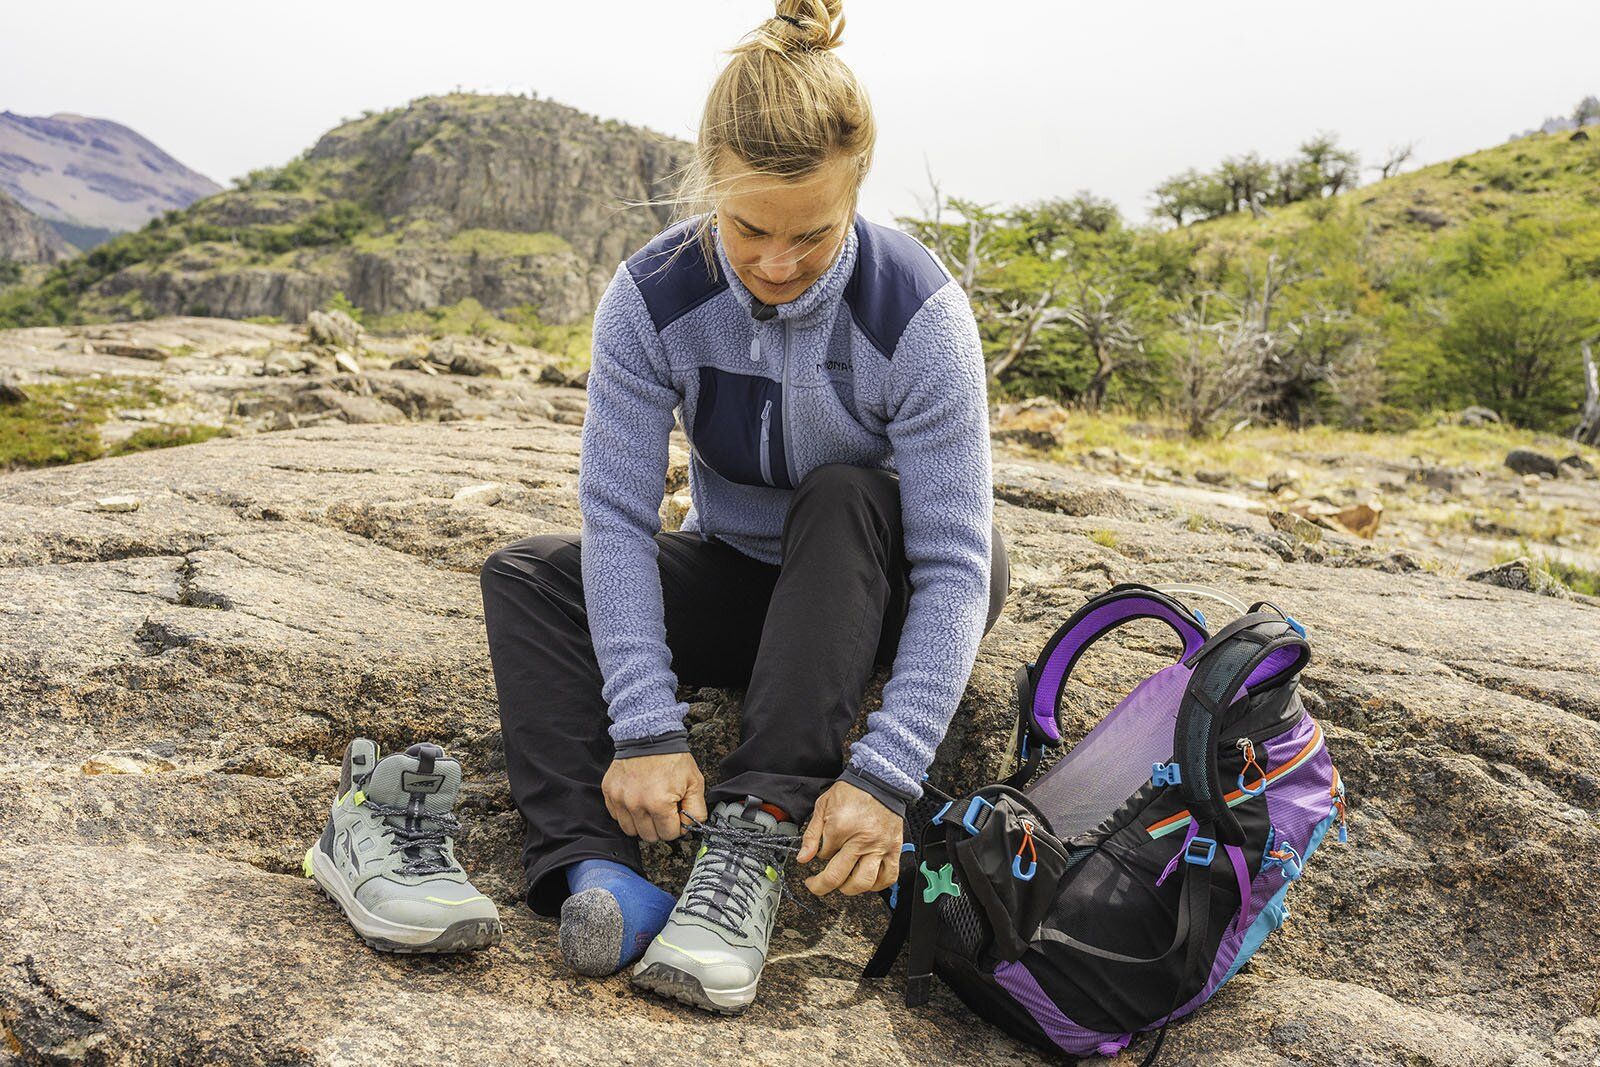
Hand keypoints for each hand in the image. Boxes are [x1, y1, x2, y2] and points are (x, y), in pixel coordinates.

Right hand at [602, 752, 706, 842]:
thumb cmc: (672, 758)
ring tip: (650, 806)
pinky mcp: (609, 793)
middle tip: (664, 810)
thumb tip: (690, 827)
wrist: (650, 736)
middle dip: (660, 827)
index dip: (676, 826)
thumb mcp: (695, 782)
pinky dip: (628, 813)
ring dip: (642, 823)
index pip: (668, 835)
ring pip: (631, 831)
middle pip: (649, 836)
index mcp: (659, 804)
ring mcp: (619, 799)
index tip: (676, 814)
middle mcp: (636, 804)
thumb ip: (696, 810)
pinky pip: (617, 817)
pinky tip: (637, 799)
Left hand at [797, 780, 902, 896]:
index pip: (823, 856)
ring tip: (843, 883)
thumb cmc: (853, 792)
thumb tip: (802, 858)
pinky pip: (889, 877)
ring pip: (863, 882)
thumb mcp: (823, 806)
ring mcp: (879, 847)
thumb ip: (811, 835)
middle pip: (839, 877)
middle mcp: (861, 841)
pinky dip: (876, 885)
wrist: (880, 781)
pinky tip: (867, 881)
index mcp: (841, 828)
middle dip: (822, 885)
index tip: (819, 853)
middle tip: (817, 885)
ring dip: (849, 889)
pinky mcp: (894, 849)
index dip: (818, 857)